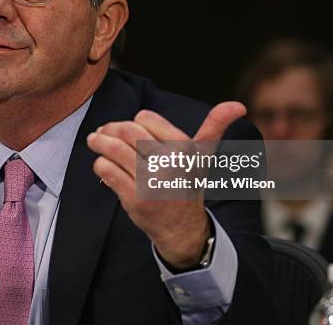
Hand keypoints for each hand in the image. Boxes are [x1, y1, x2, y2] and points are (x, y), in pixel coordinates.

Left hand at [86, 102, 245, 268]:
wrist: (183, 228)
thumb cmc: (189, 183)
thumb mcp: (203, 156)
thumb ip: (215, 126)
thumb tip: (238, 105)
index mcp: (184, 147)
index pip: (145, 118)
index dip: (134, 121)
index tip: (130, 126)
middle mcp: (169, 162)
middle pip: (126, 131)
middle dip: (110, 128)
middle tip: (101, 132)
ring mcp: (151, 181)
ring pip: (113, 148)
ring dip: (98, 142)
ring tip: (94, 140)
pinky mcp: (134, 198)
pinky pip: (106, 170)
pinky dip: (100, 165)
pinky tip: (103, 166)